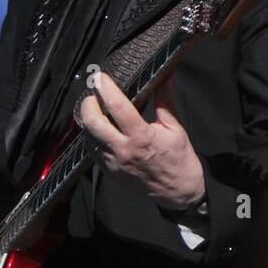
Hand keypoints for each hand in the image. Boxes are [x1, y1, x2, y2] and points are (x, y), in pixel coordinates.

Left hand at [78, 70, 205, 209]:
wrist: (178, 192)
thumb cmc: (179, 159)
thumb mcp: (176, 127)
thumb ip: (165, 100)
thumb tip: (165, 75)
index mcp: (141, 137)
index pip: (117, 106)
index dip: (105, 88)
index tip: (100, 76)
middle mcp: (123, 150)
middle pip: (92, 122)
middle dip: (88, 103)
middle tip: (93, 94)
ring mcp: (113, 163)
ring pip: (88, 136)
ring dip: (89, 120)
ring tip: (96, 110)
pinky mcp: (109, 172)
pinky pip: (92, 150)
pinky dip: (93, 137)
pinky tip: (102, 130)